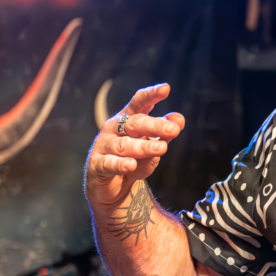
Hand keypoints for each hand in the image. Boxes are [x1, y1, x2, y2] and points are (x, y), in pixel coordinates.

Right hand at [85, 84, 184, 207]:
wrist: (115, 186)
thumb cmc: (135, 159)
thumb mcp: (153, 145)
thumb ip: (164, 132)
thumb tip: (179, 119)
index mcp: (129, 119)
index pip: (139, 103)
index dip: (151, 95)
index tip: (165, 89)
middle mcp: (114, 128)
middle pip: (134, 124)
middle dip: (154, 126)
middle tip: (174, 130)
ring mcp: (103, 146)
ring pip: (124, 145)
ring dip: (143, 146)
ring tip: (161, 148)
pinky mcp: (96, 165)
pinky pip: (109, 164)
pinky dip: (120, 164)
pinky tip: (131, 165)